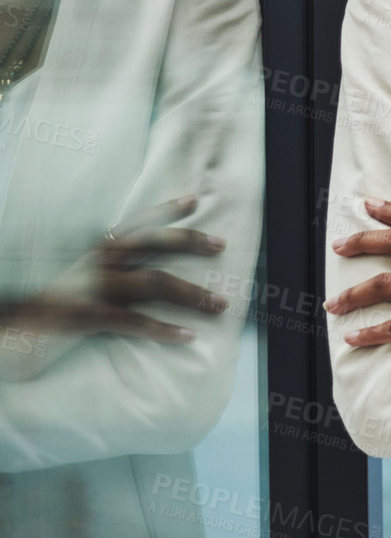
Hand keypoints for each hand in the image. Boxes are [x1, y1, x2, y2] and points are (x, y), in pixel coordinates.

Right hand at [0, 196, 229, 345]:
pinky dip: (164, 329)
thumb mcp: (78, 283)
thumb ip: (108, 271)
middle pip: (150, 244)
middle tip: (222, 245)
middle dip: (189, 241)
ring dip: (192, 294)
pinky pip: (134, 321)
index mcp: (93, 254)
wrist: (7, 335)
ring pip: (153, 282)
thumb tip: (144, 269)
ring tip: (220, 305)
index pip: (133, 225)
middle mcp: (94, 264)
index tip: (194, 201)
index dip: (164, 211)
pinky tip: (188, 337)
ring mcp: (90, 290)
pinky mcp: (86, 318)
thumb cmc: (49, 312)